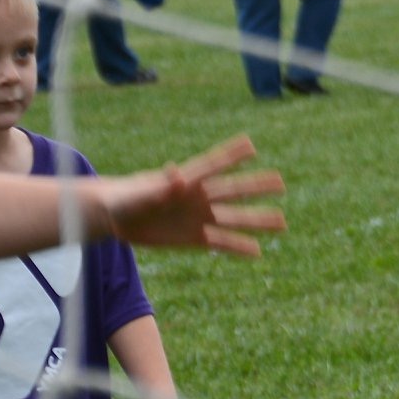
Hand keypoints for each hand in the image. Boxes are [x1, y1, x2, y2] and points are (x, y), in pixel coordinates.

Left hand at [103, 137, 285, 256]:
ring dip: (257, 221)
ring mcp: (198, 218)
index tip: (252, 146)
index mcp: (186, 181)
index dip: (232, 155)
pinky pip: (220, 244)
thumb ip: (161, 187)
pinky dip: (238, 247)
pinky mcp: (193, 239)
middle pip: (233, 191)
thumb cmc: (125, 198)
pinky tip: (258, 252)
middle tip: (282, 182)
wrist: (115, 216)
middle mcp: (198, 198)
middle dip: (257, 187)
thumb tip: (177, 174)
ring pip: (233, 219)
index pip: (213, 165)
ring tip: (283, 223)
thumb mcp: (141, 194)